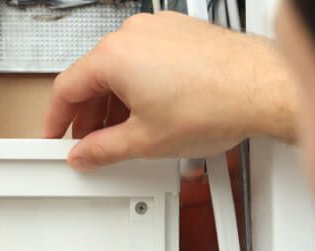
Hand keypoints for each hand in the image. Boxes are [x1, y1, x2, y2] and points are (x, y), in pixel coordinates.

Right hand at [44, 11, 297, 170]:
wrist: (260, 89)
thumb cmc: (213, 104)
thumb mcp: (146, 141)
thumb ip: (105, 150)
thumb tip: (85, 154)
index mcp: (114, 56)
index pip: (67, 89)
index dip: (56, 119)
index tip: (54, 136)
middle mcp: (133, 34)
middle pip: (93, 79)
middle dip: (88, 116)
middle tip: (89, 145)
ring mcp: (158, 31)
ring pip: (120, 71)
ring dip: (114, 105)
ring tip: (121, 137)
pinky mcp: (179, 35)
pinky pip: (145, 62)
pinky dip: (138, 89)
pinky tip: (147, 114)